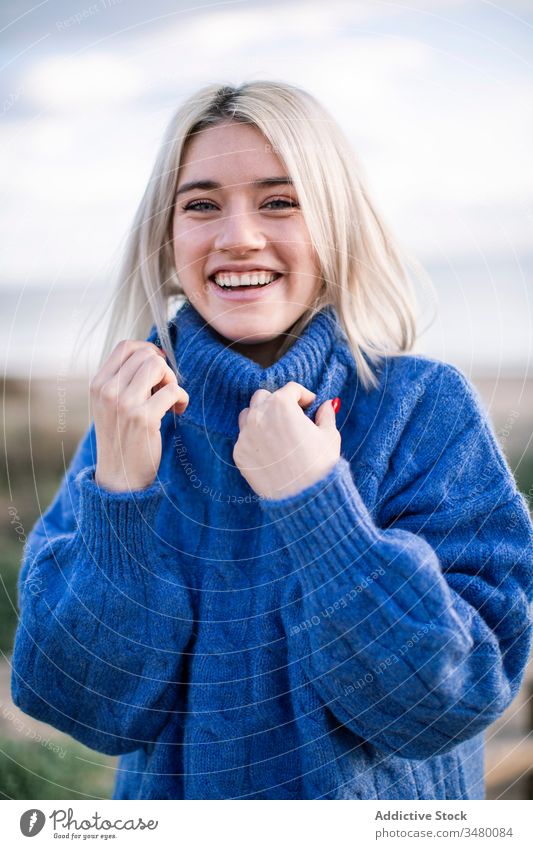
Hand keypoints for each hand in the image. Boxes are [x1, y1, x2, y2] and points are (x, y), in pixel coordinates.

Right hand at [91, 340, 188, 491]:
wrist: (119, 477)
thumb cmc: (121, 438)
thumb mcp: (111, 405)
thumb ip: (124, 380)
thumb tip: (154, 354)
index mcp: (98, 384)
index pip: (125, 346)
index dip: (147, 350)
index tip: (158, 368)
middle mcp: (108, 391)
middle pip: (146, 355)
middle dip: (163, 369)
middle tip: (164, 390)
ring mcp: (124, 404)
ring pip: (158, 366)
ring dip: (172, 381)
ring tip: (170, 399)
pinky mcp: (143, 418)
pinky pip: (173, 390)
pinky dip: (182, 398)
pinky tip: (178, 411)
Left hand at [233, 381, 340, 499]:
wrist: (303, 498)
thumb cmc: (320, 465)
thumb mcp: (329, 435)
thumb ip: (326, 415)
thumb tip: (325, 406)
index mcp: (282, 405)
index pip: (291, 389)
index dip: (304, 396)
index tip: (310, 406)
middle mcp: (259, 415)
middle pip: (264, 396)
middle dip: (278, 402)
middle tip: (292, 416)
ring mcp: (245, 435)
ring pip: (248, 414)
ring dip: (261, 417)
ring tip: (277, 431)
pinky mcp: (240, 453)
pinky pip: (245, 438)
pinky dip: (255, 439)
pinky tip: (271, 451)